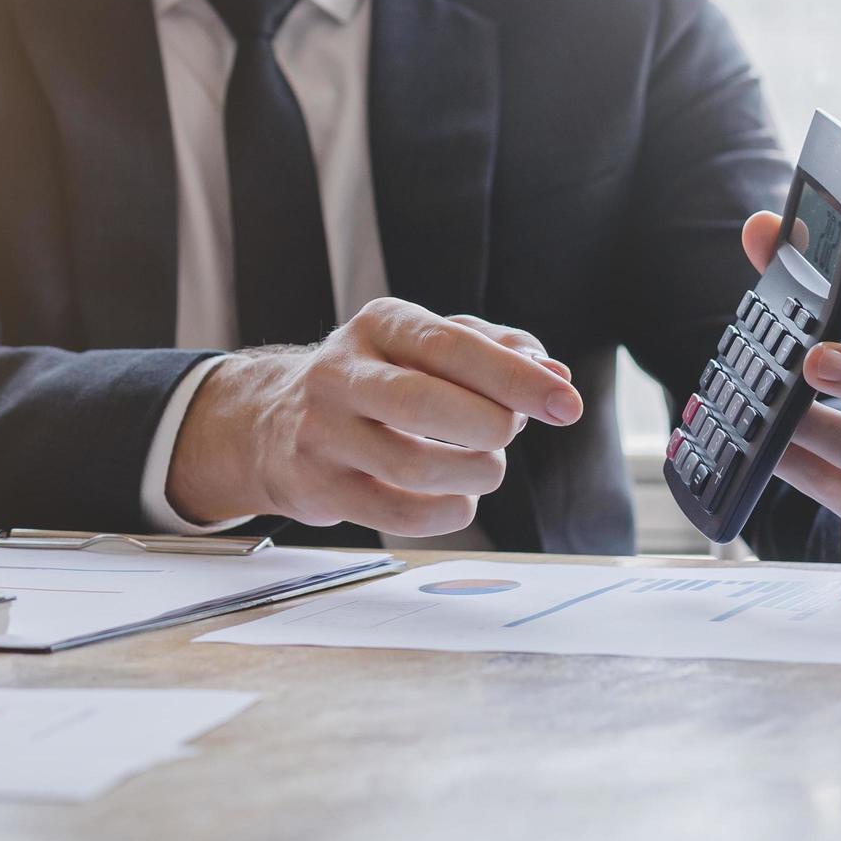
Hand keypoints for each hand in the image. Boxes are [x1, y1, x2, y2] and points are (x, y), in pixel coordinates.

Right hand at [167, 297, 583, 533]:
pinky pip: (397, 514)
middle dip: (489, 425)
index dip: (515, 377)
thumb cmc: (378, 379)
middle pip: (421, 402)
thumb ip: (497, 351)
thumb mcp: (428, 345)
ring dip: (474, 474)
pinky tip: (460, 500)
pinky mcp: (320, 488)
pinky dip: (449, 513)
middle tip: (510, 434)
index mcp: (378, 325)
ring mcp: (323, 434)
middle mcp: (339, 374)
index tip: (567, 404)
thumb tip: (556, 375)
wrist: (273, 422)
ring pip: (412, 466)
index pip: (450, 345)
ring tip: (485, 467)